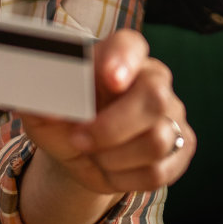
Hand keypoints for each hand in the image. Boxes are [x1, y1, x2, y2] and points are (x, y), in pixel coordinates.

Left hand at [20, 29, 194, 197]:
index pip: (128, 45)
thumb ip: (40, 103)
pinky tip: (112, 169)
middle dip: (111, 128)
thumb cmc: (66, 118)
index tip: (109, 78)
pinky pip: (159, 171)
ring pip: (157, 140)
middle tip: (79, 139)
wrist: (82, 150)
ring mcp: (173, 113)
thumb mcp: (44, 110)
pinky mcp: (182, 146)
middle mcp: (154, 79)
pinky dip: (126, 178)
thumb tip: (45, 108)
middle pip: (154, 98)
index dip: (122, 59)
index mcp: (119, 57)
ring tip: (95, 154)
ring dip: (114, 158)